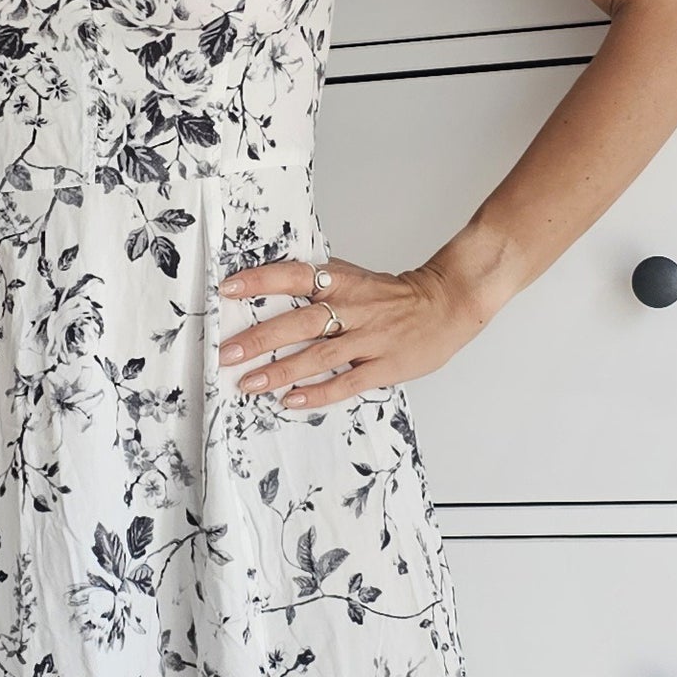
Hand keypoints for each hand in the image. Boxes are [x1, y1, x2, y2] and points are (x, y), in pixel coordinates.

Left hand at [217, 239, 508, 410]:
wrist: (450, 302)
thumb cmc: (396, 295)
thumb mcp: (357, 278)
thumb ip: (321, 285)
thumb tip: (271, 288)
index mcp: (344, 282)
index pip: (295, 276)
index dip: (261, 281)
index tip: (228, 289)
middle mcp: (354, 308)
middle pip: (300, 322)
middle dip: (260, 338)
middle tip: (226, 353)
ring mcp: (370, 338)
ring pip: (319, 355)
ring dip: (280, 370)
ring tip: (248, 383)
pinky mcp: (385, 365)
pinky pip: (347, 382)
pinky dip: (318, 393)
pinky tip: (291, 401)